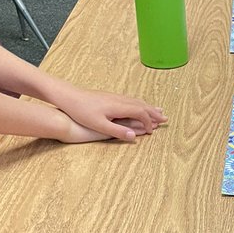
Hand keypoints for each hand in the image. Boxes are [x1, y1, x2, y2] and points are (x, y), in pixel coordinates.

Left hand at [52, 84, 166, 141]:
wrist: (68, 96)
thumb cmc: (81, 111)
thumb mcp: (99, 125)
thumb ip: (117, 131)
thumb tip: (134, 136)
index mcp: (119, 106)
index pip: (140, 113)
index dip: (148, 122)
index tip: (151, 131)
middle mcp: (120, 100)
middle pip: (142, 105)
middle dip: (154, 113)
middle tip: (165, 119)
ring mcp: (115, 97)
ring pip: (137, 101)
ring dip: (148, 107)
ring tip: (157, 111)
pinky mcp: (110, 97)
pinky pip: (130, 100)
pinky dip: (139, 104)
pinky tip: (138, 106)